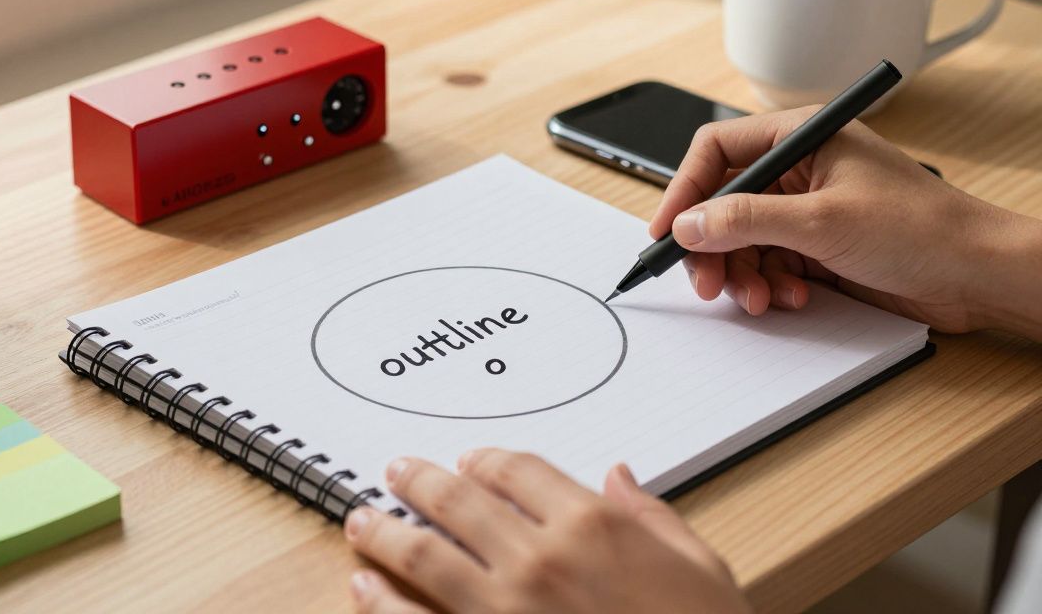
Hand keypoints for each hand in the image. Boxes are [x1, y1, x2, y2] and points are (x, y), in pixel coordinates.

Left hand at [343, 451, 750, 613]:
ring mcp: (506, 608)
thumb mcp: (698, 565)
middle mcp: (541, 558)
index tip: (467, 460)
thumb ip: (651, 515)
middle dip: (418, 481)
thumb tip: (620, 475)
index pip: (518, 470)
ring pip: (424, 553)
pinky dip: (380, 601)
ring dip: (384, 531)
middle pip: (458, 500)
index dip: (484, 460)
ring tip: (360, 519)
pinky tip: (363, 587)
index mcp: (594, 525)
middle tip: (395, 471)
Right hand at [649, 106, 1041, 335]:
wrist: (978, 275)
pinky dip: (769, 285)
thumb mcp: (823, 222)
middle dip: (712, 247)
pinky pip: (766, 264)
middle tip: (708, 284)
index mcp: (801, 137)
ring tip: (762, 298)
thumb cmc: (924, 229)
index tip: (667, 230)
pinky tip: (793, 297)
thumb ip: (746, 220)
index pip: (716, 151)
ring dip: (743, 274)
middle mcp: (799, 169)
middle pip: (721, 204)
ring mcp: (806, 209)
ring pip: (740, 241)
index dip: (684, 190)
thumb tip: (689, 224)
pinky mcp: (815, 246)